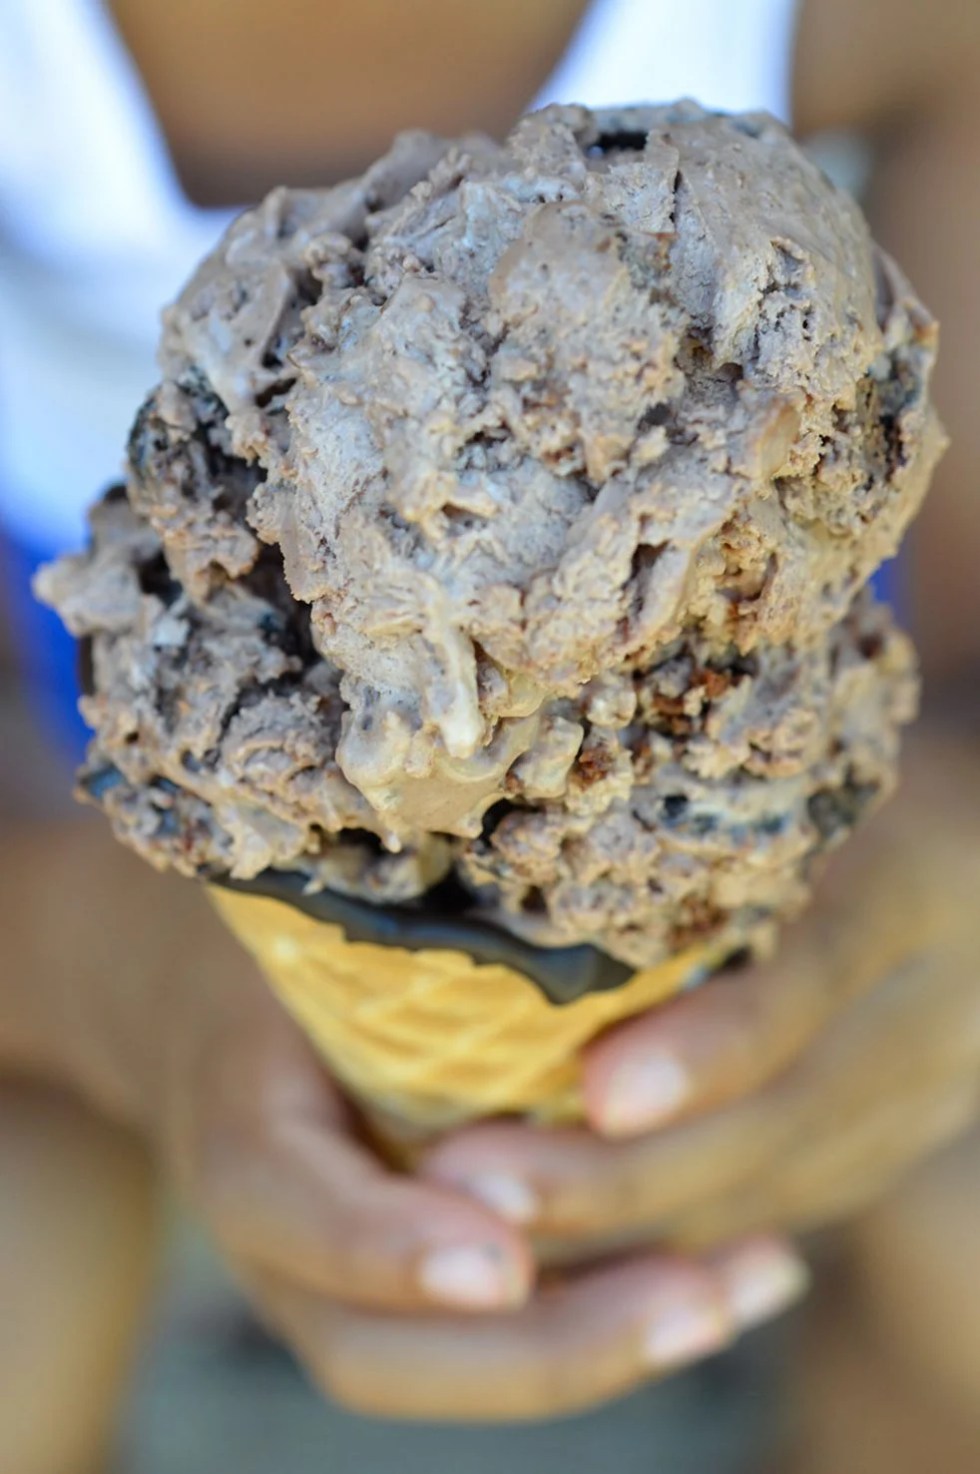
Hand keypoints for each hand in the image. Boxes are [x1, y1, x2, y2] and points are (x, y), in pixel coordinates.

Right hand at [1, 817, 806, 1421]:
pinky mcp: (404, 1268)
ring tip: (763, 1282)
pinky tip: (751, 1262)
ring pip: (448, 1369)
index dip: (385, 1250)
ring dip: (609, 1347)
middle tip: (698, 1305)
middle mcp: (278, 1240)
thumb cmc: (266, 928)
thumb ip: (389, 941)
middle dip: (548, 1350)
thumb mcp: (297, 911)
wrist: (181, 988)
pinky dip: (617, 1310)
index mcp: (236, 1134)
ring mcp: (332, 1277)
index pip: (286, 1214)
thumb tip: (565, 890)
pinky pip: (498, 1332)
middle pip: (380, 1354)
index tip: (499, 1263)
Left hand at [424, 730, 979, 1254]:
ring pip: (775, 1189)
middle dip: (624, 1172)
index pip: (817, 972)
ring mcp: (925, 1089)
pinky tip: (559, 1250)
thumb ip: (702, 819)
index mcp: (911, 883)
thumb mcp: (801, 767)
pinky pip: (781, 1206)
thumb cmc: (844, 773)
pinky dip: (669, 1241)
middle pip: (785, 1116)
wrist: (975, 850)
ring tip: (477, 1233)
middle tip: (468, 1183)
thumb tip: (511, 835)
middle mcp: (936, 1003)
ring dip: (626, 1232)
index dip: (717, 1044)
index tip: (595, 1086)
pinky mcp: (891, 1138)